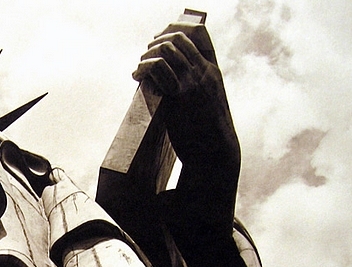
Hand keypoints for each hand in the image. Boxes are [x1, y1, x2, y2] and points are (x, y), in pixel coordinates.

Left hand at [132, 23, 238, 169]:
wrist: (215, 153)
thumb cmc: (208, 134)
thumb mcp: (206, 105)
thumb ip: (195, 90)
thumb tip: (171, 86)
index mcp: (213, 72)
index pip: (200, 34)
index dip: (177, 29)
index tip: (160, 37)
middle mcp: (204, 72)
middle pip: (180, 38)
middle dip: (157, 41)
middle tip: (145, 55)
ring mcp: (193, 83)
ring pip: (168, 50)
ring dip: (147, 54)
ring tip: (139, 68)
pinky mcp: (179, 96)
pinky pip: (159, 69)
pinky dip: (143, 68)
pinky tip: (136, 77)